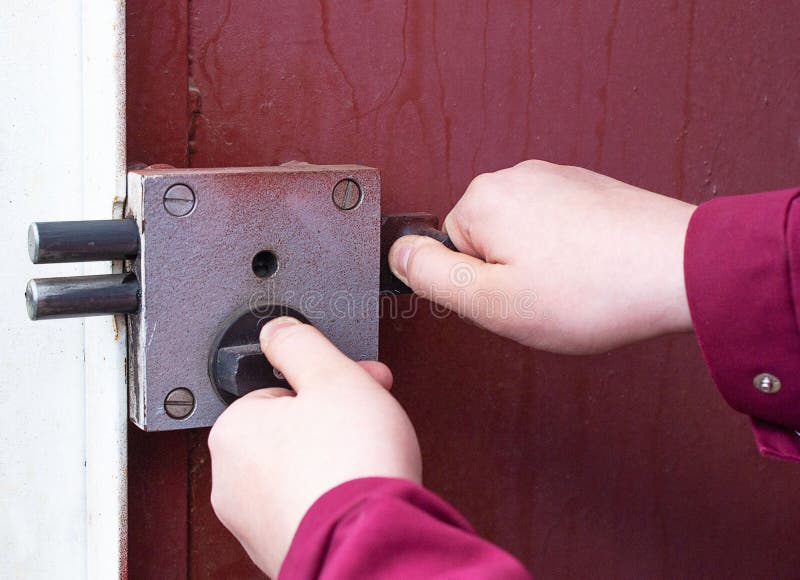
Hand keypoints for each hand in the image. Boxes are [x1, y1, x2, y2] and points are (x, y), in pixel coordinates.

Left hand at [208, 317, 421, 576]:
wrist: (372, 543)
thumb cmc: (350, 465)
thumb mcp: (330, 374)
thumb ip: (299, 343)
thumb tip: (279, 330)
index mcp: (232, 432)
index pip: (278, 389)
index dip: (326, 382)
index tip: (357, 383)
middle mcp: (232, 482)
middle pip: (290, 430)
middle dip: (335, 419)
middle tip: (371, 420)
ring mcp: (256, 522)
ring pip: (301, 470)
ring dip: (336, 457)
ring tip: (370, 459)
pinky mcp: (285, 549)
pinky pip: (312, 506)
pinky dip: (336, 496)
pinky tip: (362, 491)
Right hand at [389, 160, 695, 353]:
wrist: (681, 269)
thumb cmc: (593, 290)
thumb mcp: (491, 302)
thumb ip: (431, 277)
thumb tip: (397, 254)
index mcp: (482, 199)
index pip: (448, 253)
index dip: (477, 289)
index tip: (512, 299)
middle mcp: (516, 176)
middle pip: (483, 242)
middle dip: (506, 276)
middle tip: (543, 298)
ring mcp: (557, 178)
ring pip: (521, 239)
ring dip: (540, 267)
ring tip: (575, 287)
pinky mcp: (587, 188)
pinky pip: (556, 230)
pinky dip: (569, 255)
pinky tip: (593, 273)